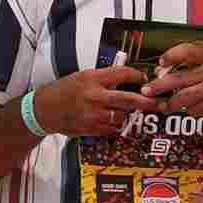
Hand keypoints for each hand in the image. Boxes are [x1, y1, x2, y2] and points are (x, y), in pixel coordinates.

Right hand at [33, 63, 149, 138]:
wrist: (43, 109)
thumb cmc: (64, 90)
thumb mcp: (83, 77)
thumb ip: (104, 78)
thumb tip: (128, 79)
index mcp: (92, 78)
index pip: (123, 74)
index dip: (137, 76)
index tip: (144, 78)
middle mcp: (94, 96)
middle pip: (129, 99)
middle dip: (147, 101)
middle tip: (159, 103)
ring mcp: (93, 114)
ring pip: (122, 115)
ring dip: (127, 113)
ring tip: (123, 110)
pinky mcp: (91, 128)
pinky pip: (112, 127)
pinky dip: (115, 124)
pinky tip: (109, 119)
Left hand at [141, 41, 202, 130]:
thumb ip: (182, 71)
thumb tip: (158, 73)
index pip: (188, 51)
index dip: (172, 55)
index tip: (160, 62)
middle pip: (179, 78)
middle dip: (159, 86)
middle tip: (146, 91)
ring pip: (182, 96)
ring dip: (169, 103)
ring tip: (162, 105)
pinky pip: (192, 108)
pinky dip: (185, 110)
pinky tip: (184, 110)